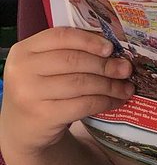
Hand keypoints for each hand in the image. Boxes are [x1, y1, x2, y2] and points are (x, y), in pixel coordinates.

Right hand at [0, 27, 133, 157]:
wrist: (23, 128)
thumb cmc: (42, 90)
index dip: (89, 40)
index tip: (111, 48)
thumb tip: (116, 54)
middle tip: (126, 69)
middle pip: (74, 60)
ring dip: (110, 85)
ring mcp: (30, 94)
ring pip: (81, 83)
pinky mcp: (43, 116)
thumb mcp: (45, 67)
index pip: (61, 37)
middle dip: (105, 65)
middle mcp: (22, 70)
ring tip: (127, 87)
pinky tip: (116, 101)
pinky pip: (83, 104)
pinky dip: (104, 102)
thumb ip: (70, 54)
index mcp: (24, 50)